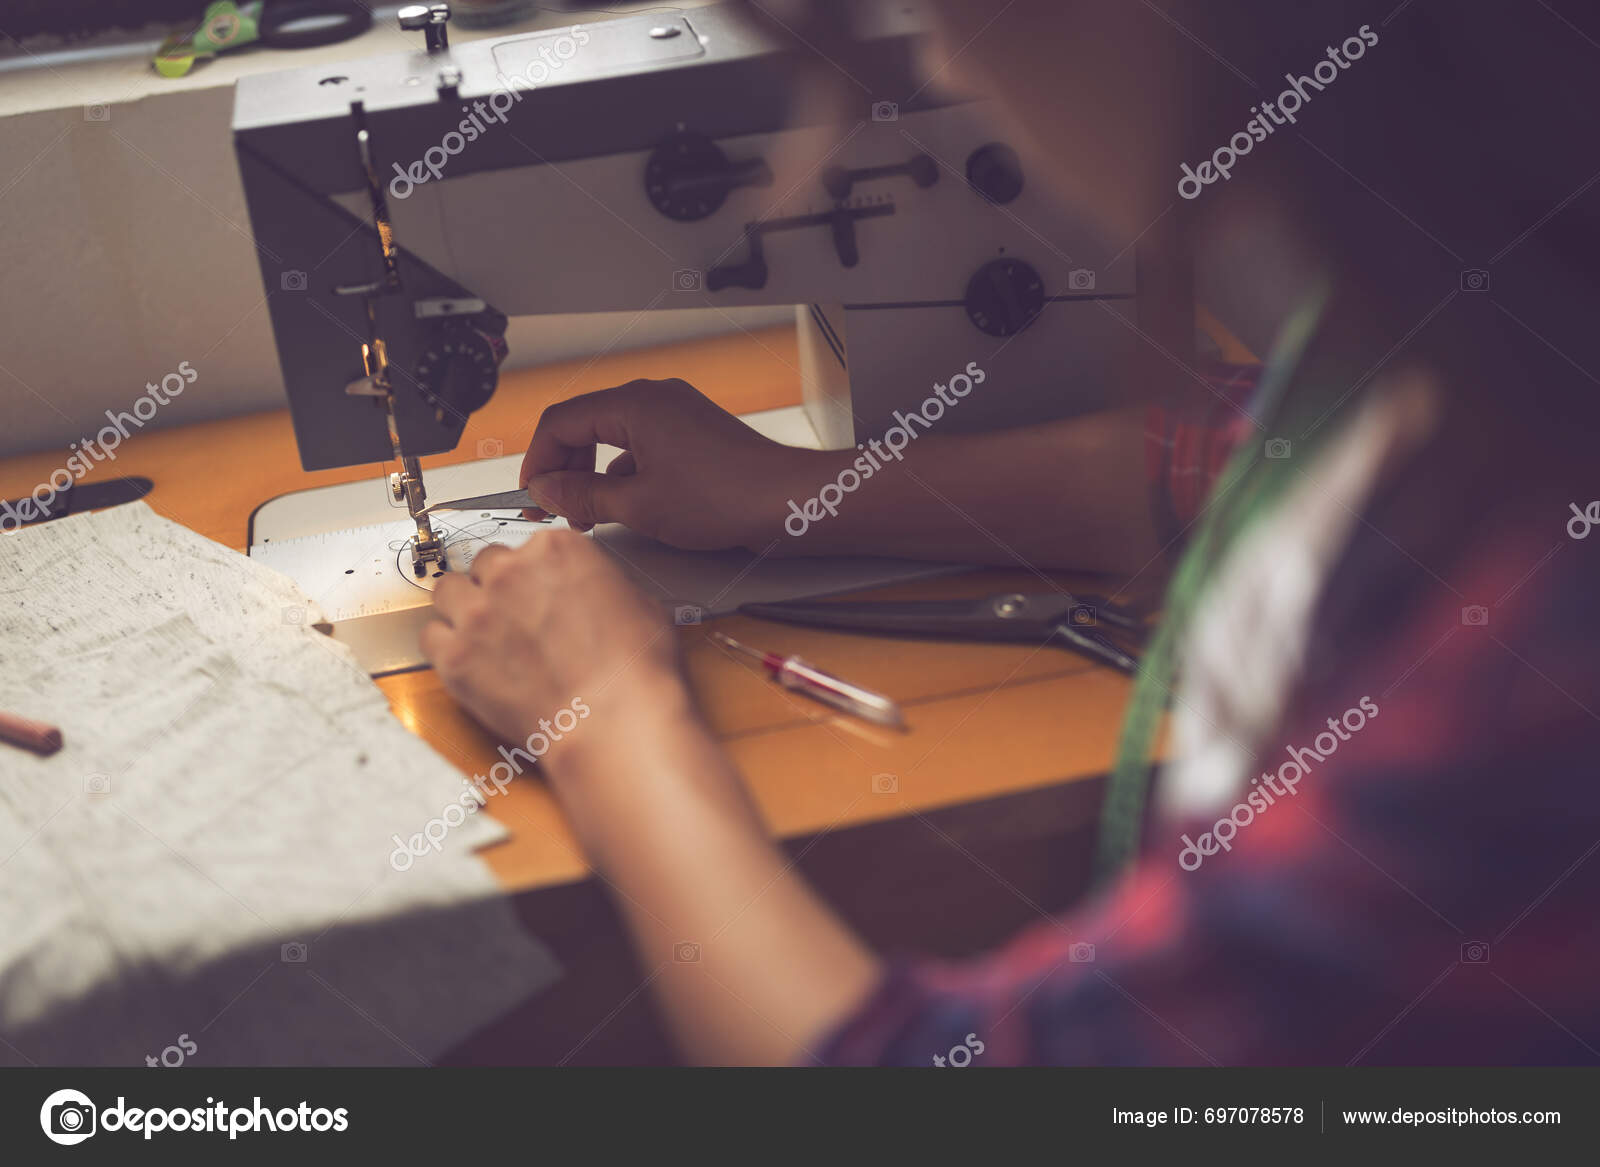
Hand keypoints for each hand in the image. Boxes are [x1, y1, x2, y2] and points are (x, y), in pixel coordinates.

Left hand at [421, 531, 688, 775]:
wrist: (614, 722)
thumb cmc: (633, 671)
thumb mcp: (639, 604)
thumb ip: (601, 586)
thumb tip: (595, 595)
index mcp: (557, 549)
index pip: (526, 546)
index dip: (533, 574)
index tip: (537, 591)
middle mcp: (511, 572)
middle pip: (485, 565)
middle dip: (497, 588)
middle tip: (514, 617)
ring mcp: (478, 614)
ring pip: (447, 592)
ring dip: (462, 608)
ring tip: (483, 634)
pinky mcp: (456, 657)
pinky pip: (430, 637)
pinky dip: (445, 647)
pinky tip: (467, 660)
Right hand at [518, 378, 816, 550]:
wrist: (786, 501)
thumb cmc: (724, 497)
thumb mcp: (639, 505)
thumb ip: (583, 497)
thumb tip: (548, 493)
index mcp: (633, 404)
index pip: (561, 422)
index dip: (538, 460)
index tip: (532, 496)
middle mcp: (653, 398)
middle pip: (585, 426)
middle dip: (565, 468)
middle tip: (557, 510)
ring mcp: (675, 412)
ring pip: (613, 437)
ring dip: (594, 474)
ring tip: (590, 515)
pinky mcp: (692, 431)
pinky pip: (642, 445)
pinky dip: (625, 473)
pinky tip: (627, 507)